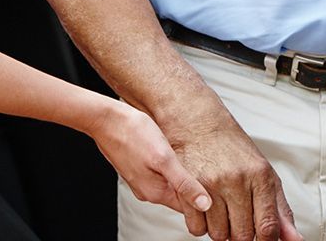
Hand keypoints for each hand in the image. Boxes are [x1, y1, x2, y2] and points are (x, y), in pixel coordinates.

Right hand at [91, 99, 215, 225]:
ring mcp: (141, 179)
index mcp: (156, 192)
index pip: (188, 206)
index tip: (220, 187)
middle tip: (214, 171)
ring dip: (183, 175)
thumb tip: (205, 205)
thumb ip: (184, 183)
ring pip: (170, 183)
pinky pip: (159, 173)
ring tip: (198, 160)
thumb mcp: (164, 158)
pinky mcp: (137, 167)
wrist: (105, 119)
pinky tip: (175, 153)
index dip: (205, 199)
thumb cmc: (132, 133)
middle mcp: (148, 190)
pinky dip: (170, 167)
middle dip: (195, 186)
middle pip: (179, 196)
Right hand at [166, 104, 301, 240]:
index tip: (263, 240)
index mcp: (260, 176)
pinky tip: (206, 209)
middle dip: (242, 235)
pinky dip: (201, 226)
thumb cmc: (233, 150)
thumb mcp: (264, 174)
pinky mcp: (187, 188)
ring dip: (221, 230)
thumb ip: (280, 209)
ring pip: (219, 235)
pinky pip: (196, 229)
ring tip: (222, 210)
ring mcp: (211, 184)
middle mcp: (237, 180)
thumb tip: (295, 239)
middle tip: (239, 220)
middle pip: (243, 236)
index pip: (268, 226)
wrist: (200, 124)